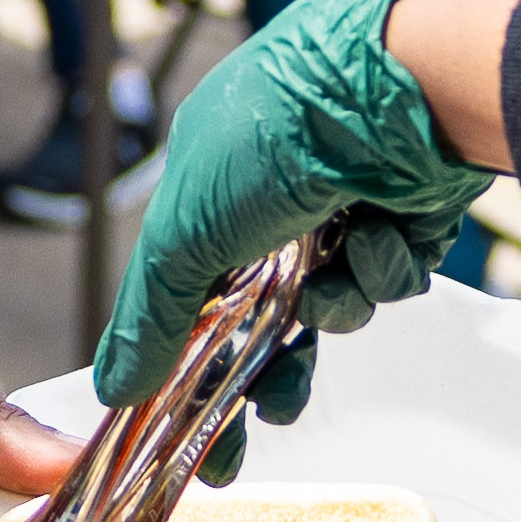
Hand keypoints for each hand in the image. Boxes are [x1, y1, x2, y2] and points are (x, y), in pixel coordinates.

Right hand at [88, 0, 502, 432]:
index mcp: (210, 185)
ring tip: (338, 280)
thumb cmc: (277, 134)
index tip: (202, 433)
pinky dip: (386, 265)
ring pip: (334, 300)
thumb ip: (150, 318)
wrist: (396, 88)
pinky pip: (389, 273)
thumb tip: (115, 387)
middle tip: (276, 404)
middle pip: (269, 312)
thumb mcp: (184, 234)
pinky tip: (384, 232)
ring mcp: (343, 200)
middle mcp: (275, 192)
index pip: (195, 293)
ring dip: (337, 303)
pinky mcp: (405, 208)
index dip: (196, 365)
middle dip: (274, 362)